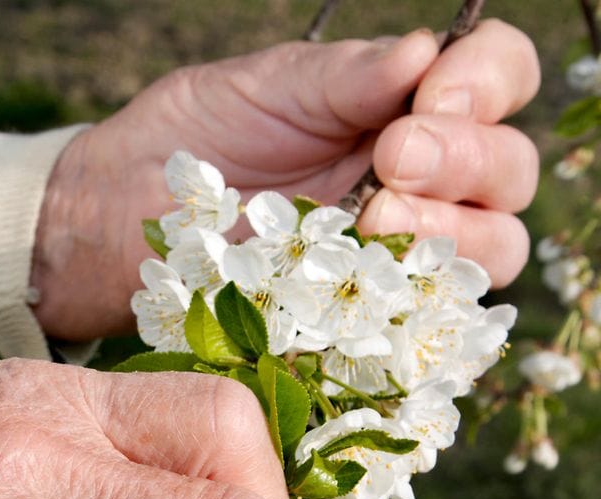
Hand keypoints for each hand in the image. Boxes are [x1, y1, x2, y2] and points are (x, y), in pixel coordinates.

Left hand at [32, 19, 539, 338]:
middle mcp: (409, 184)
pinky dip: (418, 308)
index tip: (429, 97)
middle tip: (391, 161)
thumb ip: (341, 78)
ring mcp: (386, 258)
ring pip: (487, 251)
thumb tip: (426, 52)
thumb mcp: (259, 91)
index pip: (493, 82)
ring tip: (375, 222)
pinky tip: (373, 291)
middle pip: (506, 175)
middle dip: (465, 162)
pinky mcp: (353, 322)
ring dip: (453, 234)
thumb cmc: (183, 146)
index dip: (486, 85)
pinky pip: (424, 326)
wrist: (112, 225)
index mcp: (397, 109)